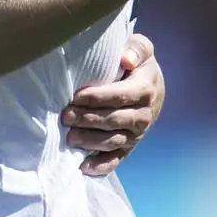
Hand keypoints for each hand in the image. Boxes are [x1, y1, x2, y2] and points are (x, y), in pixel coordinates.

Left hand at [63, 32, 164, 177]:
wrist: (150, 84)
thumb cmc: (137, 63)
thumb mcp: (141, 48)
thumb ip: (136, 48)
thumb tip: (126, 59)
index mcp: (146, 90)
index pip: (120, 96)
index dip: (98, 98)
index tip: (76, 96)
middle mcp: (144, 115)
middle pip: (114, 120)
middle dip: (88, 120)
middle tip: (65, 117)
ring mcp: (138, 133)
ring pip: (113, 141)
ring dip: (91, 141)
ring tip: (69, 138)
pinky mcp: (130, 146)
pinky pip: (117, 159)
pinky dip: (101, 166)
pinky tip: (83, 168)